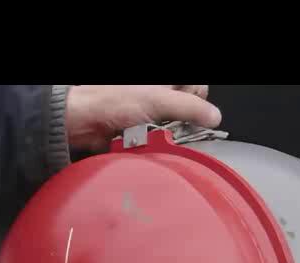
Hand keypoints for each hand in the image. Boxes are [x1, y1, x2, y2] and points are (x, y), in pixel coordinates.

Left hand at [65, 84, 221, 152]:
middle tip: (169, 123)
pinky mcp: (140, 130)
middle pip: (186, 108)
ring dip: (168, 134)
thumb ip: (191, 107)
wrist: (84, 121)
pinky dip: (156, 143)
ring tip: (154, 134)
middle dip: (181, 120)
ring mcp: (149, 112)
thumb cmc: (113, 101)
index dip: (197, 99)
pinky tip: (146, 142)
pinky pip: (158, 140)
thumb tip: (215, 116)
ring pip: (173, 127)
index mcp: (165, 81)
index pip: (198, 87)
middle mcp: (159, 92)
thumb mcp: (159, 100)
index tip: (190, 109)